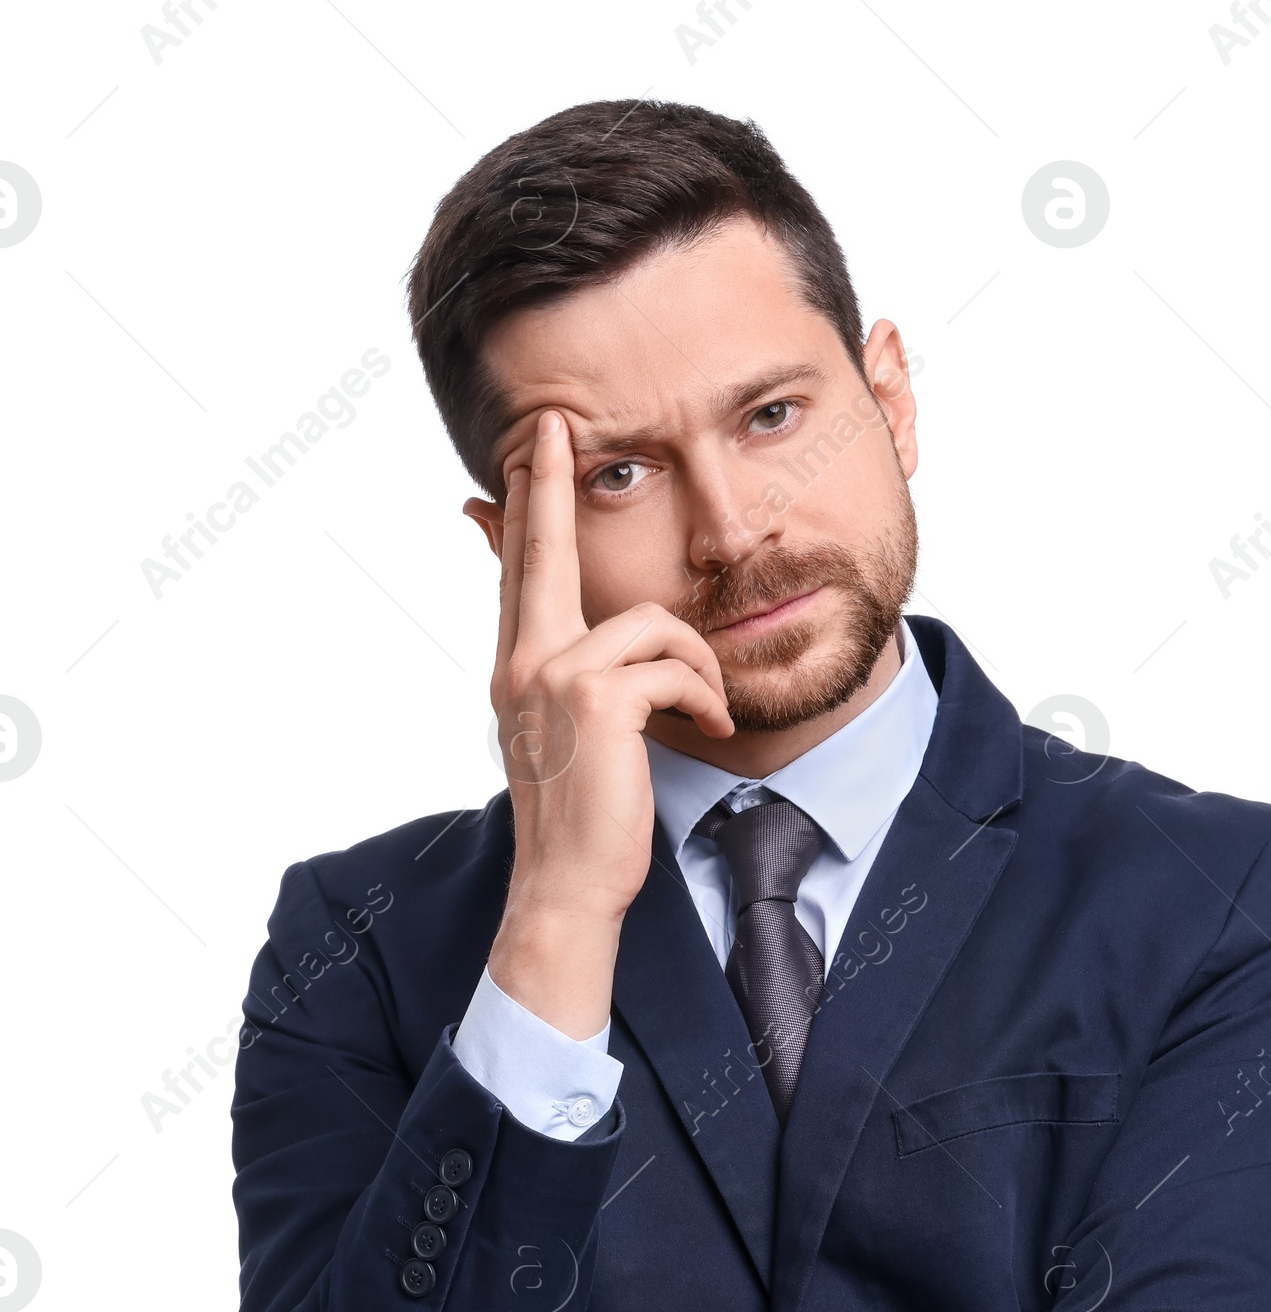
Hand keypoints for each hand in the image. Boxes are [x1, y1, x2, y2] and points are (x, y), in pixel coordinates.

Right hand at [486, 410, 732, 1035]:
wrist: (569, 885)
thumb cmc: (585, 819)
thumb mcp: (571, 738)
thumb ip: (578, 677)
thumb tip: (590, 640)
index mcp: (516, 667)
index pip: (518, 568)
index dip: (524, 505)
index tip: (526, 448)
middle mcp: (523, 662)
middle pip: (541, 549)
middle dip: (548, 483)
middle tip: (554, 426)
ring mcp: (553, 676)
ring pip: (650, 621)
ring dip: (697, 663)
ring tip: (708, 712)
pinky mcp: (596, 701)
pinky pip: (674, 663)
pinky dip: (706, 695)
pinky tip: (711, 731)